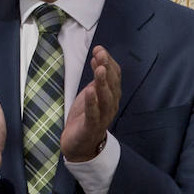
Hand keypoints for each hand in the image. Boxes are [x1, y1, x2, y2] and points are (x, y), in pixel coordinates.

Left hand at [62, 44, 120, 161]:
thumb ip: (96, 78)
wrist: (80, 145)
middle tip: (100, 54)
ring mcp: (102, 117)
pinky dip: (92, 102)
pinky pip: (93, 114)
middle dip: (107, 68)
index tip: (99, 49)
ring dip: (103, 83)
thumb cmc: (86, 117)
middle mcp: (110, 105)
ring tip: (100, 69)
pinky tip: (89, 91)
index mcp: (111, 96)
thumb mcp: (91, 93)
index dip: (108, 62)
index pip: (114, 76)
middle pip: (112, 85)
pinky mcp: (91, 127)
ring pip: (106, 98)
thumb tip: (98, 58)